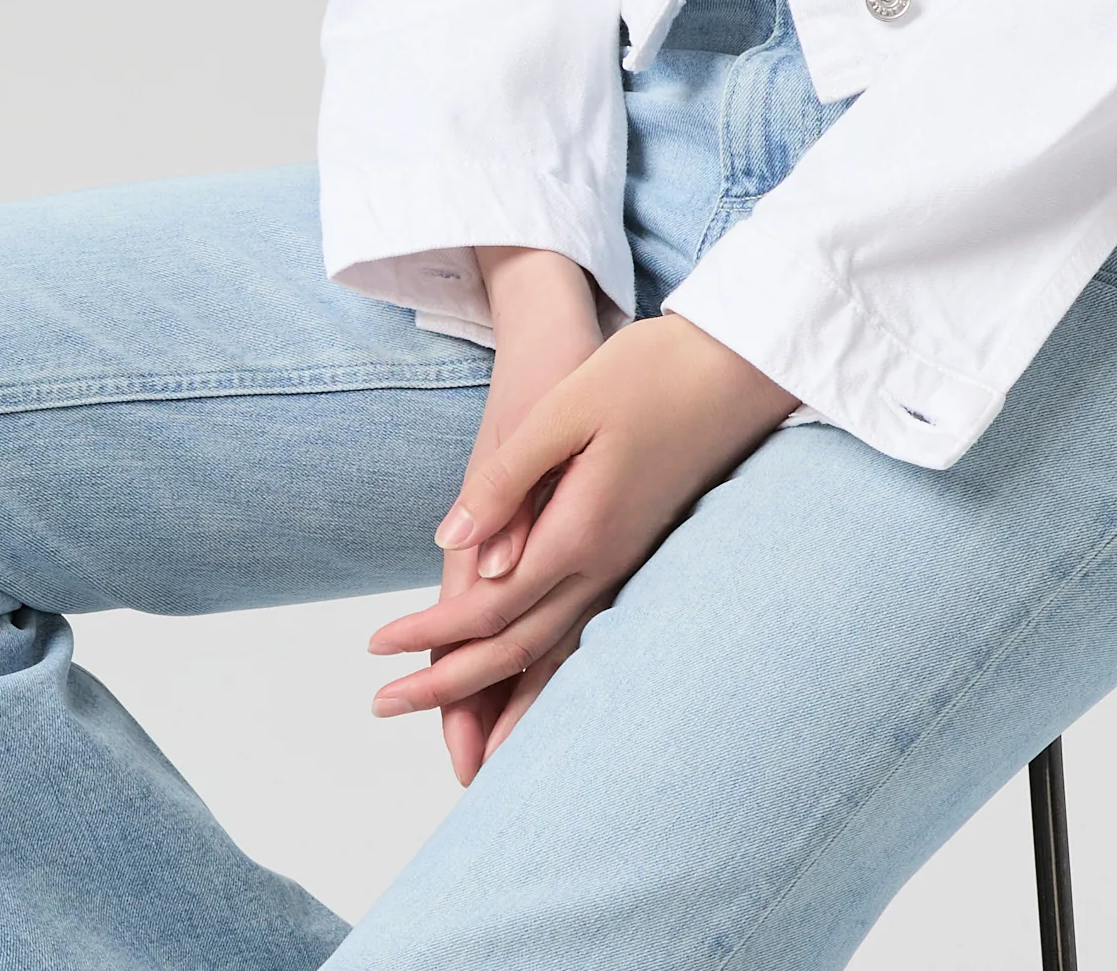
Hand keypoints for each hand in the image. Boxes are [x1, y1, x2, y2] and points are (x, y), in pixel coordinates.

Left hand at [368, 312, 796, 764]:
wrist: (739, 366)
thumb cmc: (653, 372)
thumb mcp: (566, 407)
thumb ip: (507, 480)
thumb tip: (452, 545)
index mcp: (580, 530)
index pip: (489, 606)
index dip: (430, 634)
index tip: (377, 650)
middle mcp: (604, 562)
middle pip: (517, 648)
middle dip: (450, 686)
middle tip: (385, 704)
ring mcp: (626, 562)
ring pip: (555, 653)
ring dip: (504, 698)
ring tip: (468, 750)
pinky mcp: (637, 549)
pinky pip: (582, 632)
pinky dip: (549, 672)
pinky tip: (536, 684)